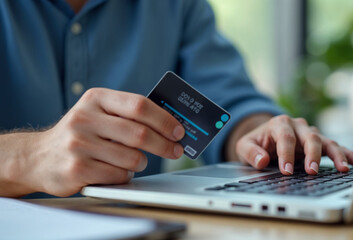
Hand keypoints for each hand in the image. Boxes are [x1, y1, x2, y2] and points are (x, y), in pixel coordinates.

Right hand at [15, 88, 184, 196]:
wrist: (37, 157)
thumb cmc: (79, 134)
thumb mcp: (98, 113)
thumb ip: (127, 115)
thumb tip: (169, 125)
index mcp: (95, 98)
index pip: (139, 105)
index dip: (164, 119)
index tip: (179, 131)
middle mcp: (85, 118)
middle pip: (140, 133)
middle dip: (164, 145)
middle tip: (175, 150)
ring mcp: (79, 144)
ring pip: (132, 158)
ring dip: (141, 162)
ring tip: (134, 160)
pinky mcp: (77, 169)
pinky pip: (119, 175)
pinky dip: (125, 175)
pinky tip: (115, 170)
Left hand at [235, 115, 352, 174]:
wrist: (265, 138)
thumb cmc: (256, 143)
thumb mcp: (244, 146)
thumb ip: (250, 152)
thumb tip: (261, 161)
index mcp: (279, 123)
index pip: (285, 137)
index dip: (287, 153)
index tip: (286, 171)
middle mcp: (298, 125)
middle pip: (310, 137)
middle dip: (312, 155)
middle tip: (312, 171)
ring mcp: (310, 133)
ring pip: (326, 141)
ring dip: (336, 155)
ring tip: (343, 168)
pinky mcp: (319, 143)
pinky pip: (335, 147)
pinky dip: (346, 154)